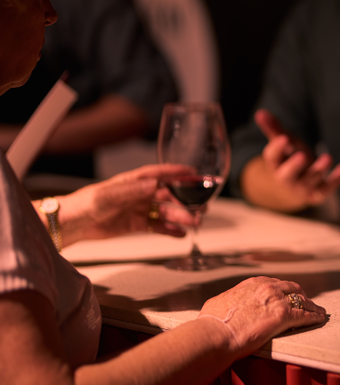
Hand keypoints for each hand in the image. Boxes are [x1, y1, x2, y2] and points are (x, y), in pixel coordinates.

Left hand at [54, 164, 198, 245]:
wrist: (72, 224)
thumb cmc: (85, 203)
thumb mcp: (108, 195)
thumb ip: (132, 190)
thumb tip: (154, 184)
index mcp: (134, 181)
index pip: (160, 174)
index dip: (178, 173)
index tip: (195, 173)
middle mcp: (140, 194)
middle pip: (168, 196)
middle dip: (186, 201)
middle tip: (201, 207)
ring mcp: (139, 209)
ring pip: (166, 212)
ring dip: (181, 217)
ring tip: (195, 223)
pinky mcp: (136, 224)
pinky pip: (157, 226)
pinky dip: (169, 230)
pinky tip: (181, 234)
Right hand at [198, 276, 325, 358]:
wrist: (216, 333)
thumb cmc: (212, 322)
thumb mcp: (219, 302)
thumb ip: (229, 300)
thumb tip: (224, 304)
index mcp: (253, 283)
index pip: (274, 283)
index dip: (283, 289)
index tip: (287, 294)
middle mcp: (268, 288)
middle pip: (291, 288)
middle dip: (299, 295)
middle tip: (305, 301)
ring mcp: (277, 300)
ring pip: (302, 300)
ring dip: (311, 305)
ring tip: (318, 310)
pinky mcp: (284, 316)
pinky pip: (305, 315)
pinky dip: (314, 316)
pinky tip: (319, 318)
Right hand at [251, 109, 339, 210]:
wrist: (296, 186)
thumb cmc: (290, 158)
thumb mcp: (283, 143)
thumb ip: (274, 128)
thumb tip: (260, 113)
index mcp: (275, 164)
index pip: (272, 157)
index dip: (277, 148)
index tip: (284, 138)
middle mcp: (286, 179)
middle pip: (287, 175)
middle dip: (295, 166)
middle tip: (303, 156)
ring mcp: (302, 188)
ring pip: (309, 181)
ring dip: (319, 170)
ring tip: (327, 158)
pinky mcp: (317, 194)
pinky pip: (326, 189)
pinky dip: (336, 180)